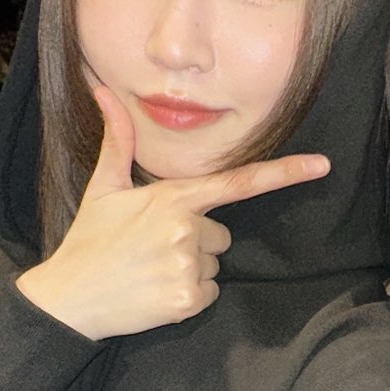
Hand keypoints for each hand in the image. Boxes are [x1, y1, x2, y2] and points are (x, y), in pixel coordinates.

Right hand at [17, 84, 329, 341]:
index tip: (321, 165)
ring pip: (215, 264)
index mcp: (173, 198)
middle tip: (152, 248)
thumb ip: (118, 140)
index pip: (238, 181)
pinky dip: (187, 296)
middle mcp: (186, 229)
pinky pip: (208, 294)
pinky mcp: (186, 299)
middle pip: (222, 235)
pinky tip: (155, 292)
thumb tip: (102, 91)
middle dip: (196, 241)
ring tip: (150, 270)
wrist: (68, 297)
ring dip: (190, 269)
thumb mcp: (103, 187)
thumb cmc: (89, 241)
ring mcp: (187, 266)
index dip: (284, 173)